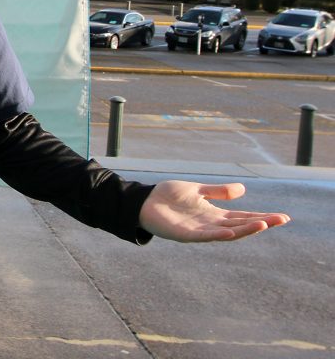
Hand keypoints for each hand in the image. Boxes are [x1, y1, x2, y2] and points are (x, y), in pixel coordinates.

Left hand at [139, 180, 290, 242]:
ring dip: (244, 230)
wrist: (143, 201)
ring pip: (227, 232)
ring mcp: (198, 230)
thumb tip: (243, 190)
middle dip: (261, 223)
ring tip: (263, 224)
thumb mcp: (198, 190)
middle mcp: (210, 224)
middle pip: (240, 225)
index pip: (243, 216)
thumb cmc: (168, 196)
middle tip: (281, 220)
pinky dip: (218, 234)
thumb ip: (218, 191)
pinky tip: (230, 232)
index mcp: (214, 214)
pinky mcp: (184, 234)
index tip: (282, 217)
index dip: (262, 217)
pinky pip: (204, 236)